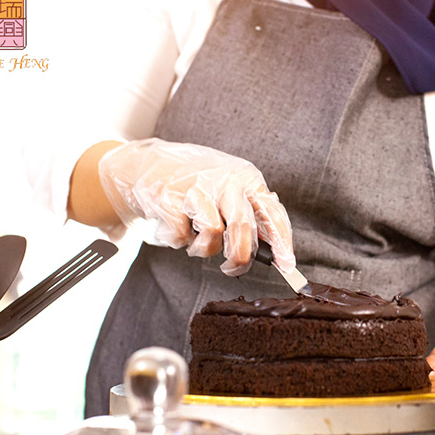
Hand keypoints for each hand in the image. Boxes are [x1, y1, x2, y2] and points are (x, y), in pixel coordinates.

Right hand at [98, 138, 294, 275]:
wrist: (147, 165)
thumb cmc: (196, 183)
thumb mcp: (230, 187)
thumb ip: (250, 210)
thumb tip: (274, 246)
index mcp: (247, 179)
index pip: (272, 213)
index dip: (282, 243)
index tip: (288, 266)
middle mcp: (226, 180)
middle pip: (242, 228)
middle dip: (240, 258)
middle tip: (232, 269)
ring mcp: (197, 187)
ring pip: (212, 234)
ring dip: (203, 249)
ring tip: (195, 240)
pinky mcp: (170, 198)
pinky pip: (182, 236)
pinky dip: (178, 241)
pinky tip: (176, 228)